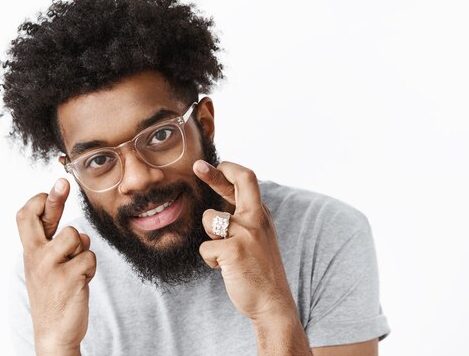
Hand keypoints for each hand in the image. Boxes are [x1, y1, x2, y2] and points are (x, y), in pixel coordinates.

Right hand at [16, 179, 95, 355]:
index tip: (51, 190)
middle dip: (54, 197)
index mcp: (30, 251)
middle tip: (64, 182)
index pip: (25, 217)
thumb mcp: (48, 267)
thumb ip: (56, 246)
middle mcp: (35, 257)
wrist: (54, 333)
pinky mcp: (69, 278)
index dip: (38, 200)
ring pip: (76, 236)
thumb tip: (74, 227)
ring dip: (82, 249)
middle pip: (37, 218)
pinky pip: (89, 257)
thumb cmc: (53, 294)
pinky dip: (90, 267)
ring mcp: (50, 267)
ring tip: (75, 267)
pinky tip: (81, 281)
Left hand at [193, 160, 296, 322]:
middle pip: (242, 180)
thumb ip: (243, 218)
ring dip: (210, 237)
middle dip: (214, 171)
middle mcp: (256, 219)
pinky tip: (224, 269)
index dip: (228, 170)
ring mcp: (247, 233)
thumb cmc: (259, 270)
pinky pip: (206, 248)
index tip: (212, 165)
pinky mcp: (234, 250)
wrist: (272, 303)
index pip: (247, 180)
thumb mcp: (257, 237)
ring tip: (225, 255)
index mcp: (261, 215)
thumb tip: (222, 202)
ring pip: (210, 219)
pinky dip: (210, 260)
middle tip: (197, 166)